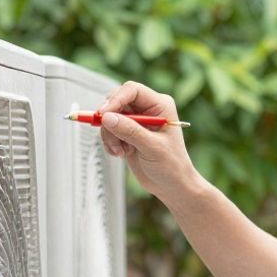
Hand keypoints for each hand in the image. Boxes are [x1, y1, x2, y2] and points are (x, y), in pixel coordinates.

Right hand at [96, 81, 200, 202]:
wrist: (172, 186)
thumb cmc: (172, 166)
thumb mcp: (152, 147)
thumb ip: (130, 131)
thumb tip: (108, 117)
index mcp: (160, 105)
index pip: (132, 90)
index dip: (116, 99)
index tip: (103, 114)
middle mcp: (147, 109)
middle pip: (117, 101)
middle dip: (110, 119)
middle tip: (110, 135)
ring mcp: (136, 121)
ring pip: (110, 117)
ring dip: (109, 135)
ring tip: (120, 150)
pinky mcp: (127, 133)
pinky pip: (108, 130)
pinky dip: (109, 142)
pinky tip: (121, 153)